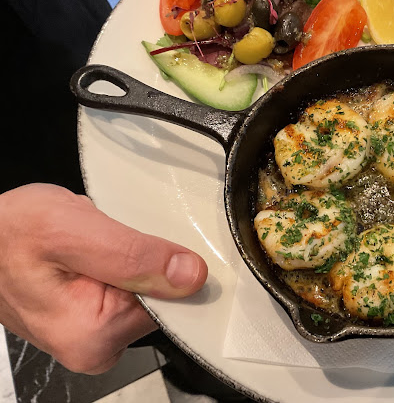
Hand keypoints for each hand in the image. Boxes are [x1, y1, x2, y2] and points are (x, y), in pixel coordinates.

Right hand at [0, 183, 207, 373]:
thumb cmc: (9, 233)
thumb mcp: (73, 230)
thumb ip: (133, 255)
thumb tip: (191, 276)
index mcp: (94, 337)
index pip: (174, 307)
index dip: (176, 270)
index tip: (169, 244)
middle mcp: (96, 347)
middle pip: (163, 300)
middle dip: (151, 262)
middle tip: (117, 236)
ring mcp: (94, 334)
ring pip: (148, 291)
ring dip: (137, 260)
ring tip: (104, 241)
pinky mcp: (93, 318)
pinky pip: (130, 288)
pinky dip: (125, 263)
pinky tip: (103, 249)